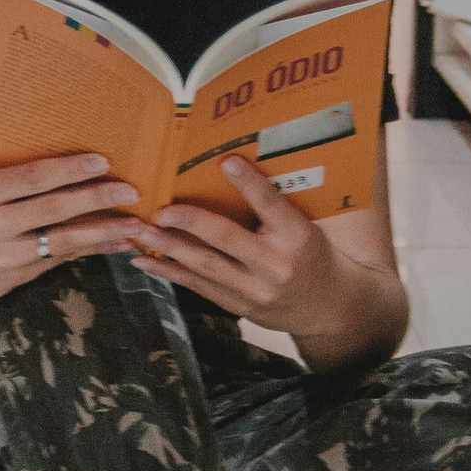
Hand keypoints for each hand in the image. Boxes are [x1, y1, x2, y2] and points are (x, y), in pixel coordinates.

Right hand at [0, 154, 148, 300]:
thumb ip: (13, 180)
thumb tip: (72, 167)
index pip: (32, 178)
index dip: (70, 170)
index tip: (102, 161)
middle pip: (54, 210)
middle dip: (97, 199)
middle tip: (131, 191)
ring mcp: (2, 258)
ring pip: (62, 242)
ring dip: (103, 232)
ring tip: (135, 224)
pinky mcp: (12, 280)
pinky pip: (57, 261)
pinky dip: (88, 251)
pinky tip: (113, 243)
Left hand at [129, 155, 329, 325]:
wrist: (328, 308)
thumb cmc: (312, 255)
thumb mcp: (307, 226)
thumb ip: (278, 205)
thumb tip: (236, 168)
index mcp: (297, 237)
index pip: (272, 205)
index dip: (250, 184)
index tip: (227, 162)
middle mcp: (275, 264)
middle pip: (228, 240)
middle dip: (191, 224)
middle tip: (162, 211)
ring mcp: (255, 290)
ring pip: (206, 267)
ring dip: (170, 249)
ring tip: (142, 233)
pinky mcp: (238, 306)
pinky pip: (199, 288)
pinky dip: (169, 273)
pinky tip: (145, 261)